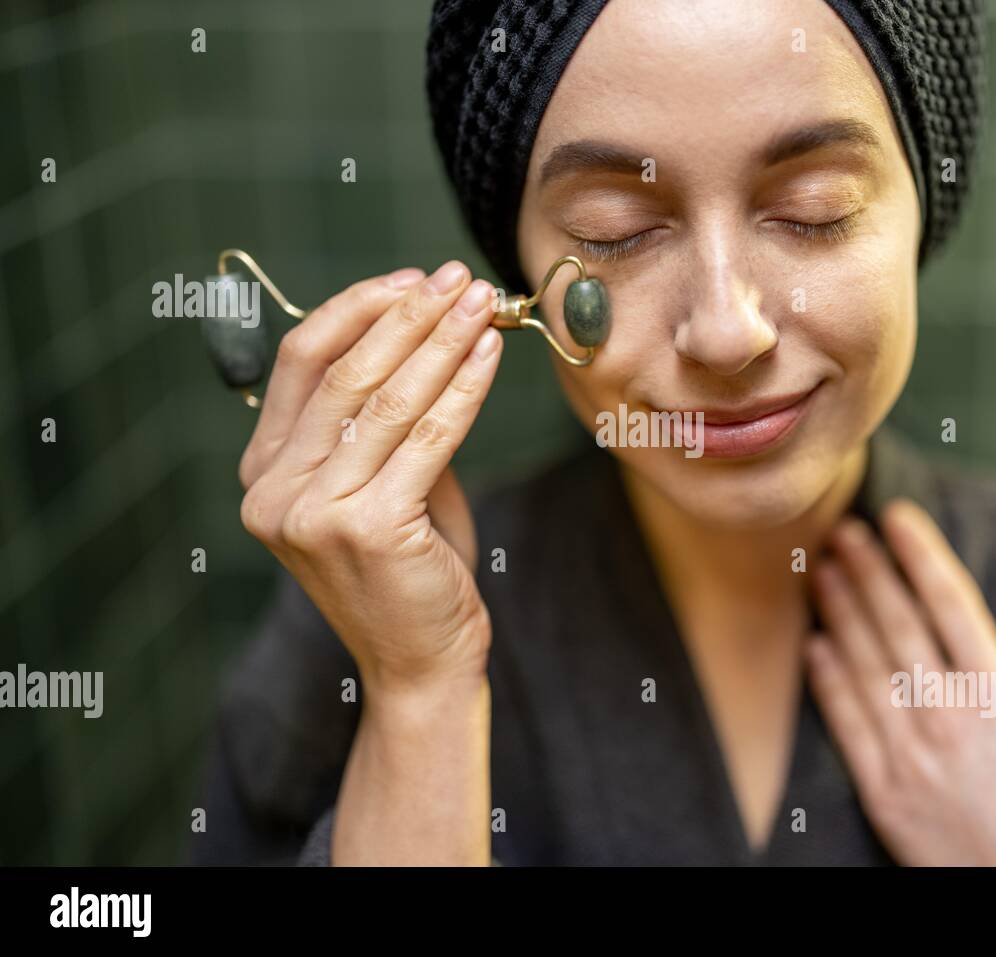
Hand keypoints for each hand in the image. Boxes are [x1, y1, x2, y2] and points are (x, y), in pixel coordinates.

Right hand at [238, 261, 502, 695]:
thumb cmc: (410, 567)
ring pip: (389, 399)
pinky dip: (464, 388)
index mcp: (263, 472)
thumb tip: (432, 329)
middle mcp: (274, 490)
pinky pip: (429, 437)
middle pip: (345, 372)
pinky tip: (490, 355)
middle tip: (458, 278)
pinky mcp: (366, 529)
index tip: (412, 280)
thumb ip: (385, 420)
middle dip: (409, 314)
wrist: (420, 661)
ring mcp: (313, 513)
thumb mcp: (382, 483)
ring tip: (482, 302)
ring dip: (443, 340)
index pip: (301, 362)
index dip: (357, 309)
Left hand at [806, 499, 995, 865]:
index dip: (919, 550)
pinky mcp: (884, 790)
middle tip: (844, 532)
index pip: (950, 598)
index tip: (897, 514)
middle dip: (868, 569)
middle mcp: (952, 711)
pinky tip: (814, 645)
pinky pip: (846, 722)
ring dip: (840, 610)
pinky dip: (828, 679)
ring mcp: (912, 750)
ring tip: (821, 571)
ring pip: (864, 661)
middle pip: (898, 620)